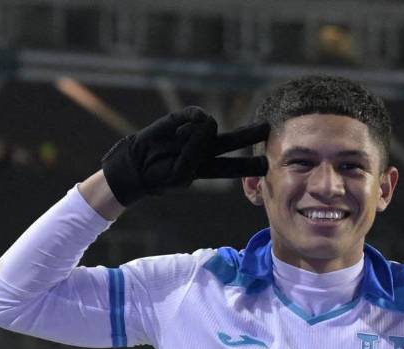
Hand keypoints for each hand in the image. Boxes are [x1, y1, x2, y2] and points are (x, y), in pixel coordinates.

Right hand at [101, 107, 268, 205]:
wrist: (136, 165)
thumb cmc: (159, 177)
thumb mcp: (180, 175)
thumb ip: (195, 155)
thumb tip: (206, 127)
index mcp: (207, 169)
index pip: (233, 167)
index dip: (249, 166)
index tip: (266, 165)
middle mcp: (205, 149)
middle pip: (233, 141)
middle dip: (250, 134)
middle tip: (267, 128)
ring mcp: (194, 133)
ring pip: (211, 127)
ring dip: (197, 136)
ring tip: (180, 142)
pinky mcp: (183, 118)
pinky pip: (197, 116)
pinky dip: (189, 124)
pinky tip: (178, 131)